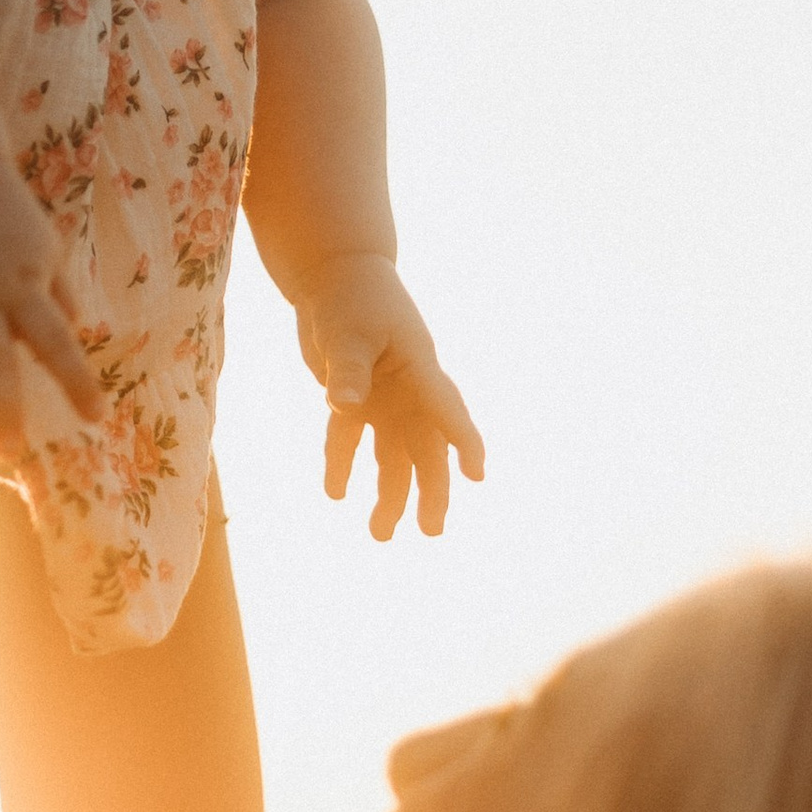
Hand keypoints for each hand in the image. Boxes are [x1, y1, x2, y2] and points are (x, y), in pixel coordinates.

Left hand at [297, 252, 485, 537]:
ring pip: (393, 455)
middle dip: (432, 489)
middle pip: (427, 447)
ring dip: (388, 493)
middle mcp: (408, 391)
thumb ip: (347, 370)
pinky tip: (334, 493)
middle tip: (432, 531)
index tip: (478, 474)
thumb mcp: (347, 330)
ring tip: (380, 535)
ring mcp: (384, 398)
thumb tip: (342, 406)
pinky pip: (350, 440)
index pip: (446, 408)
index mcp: (418, 368)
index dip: (464, 441)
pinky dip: (341, 464)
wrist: (333, 276)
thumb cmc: (349, 296)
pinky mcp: (356, 400)